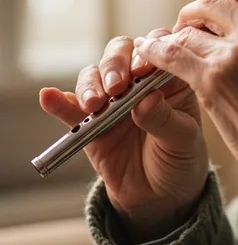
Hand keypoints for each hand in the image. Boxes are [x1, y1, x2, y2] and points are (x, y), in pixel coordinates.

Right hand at [39, 31, 208, 242]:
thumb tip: (147, 99)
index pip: (159, 48)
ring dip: (91, 84)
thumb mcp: (183, 140)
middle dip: (116, 63)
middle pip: (122, 53)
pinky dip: (59, 102)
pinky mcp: (90, 122)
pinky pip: (70, 108)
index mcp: (171, 77)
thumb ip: (165, 119)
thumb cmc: (181, 158)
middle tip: (116, 86)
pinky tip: (48, 97)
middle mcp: (140, 81)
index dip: (149, 51)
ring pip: (95, 74)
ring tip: (94, 104)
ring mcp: (113, 100)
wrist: (160, 196)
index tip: (142, 69)